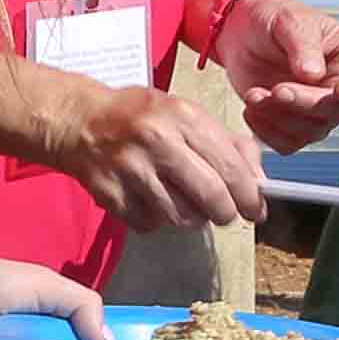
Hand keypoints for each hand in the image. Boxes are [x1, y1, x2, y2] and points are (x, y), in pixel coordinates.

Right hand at [46, 82, 265, 231]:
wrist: (79, 121)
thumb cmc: (142, 117)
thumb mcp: (187, 115)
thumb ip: (227, 144)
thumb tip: (259, 182)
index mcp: (182, 116)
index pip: (230, 167)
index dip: (249, 195)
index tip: (256, 209)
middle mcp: (157, 141)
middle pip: (210, 198)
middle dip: (225, 213)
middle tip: (224, 213)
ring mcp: (130, 170)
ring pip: (181, 218)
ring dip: (191, 218)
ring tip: (183, 201)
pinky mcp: (110, 195)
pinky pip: (150, 225)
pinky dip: (158, 220)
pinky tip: (152, 201)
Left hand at [210, 0, 338, 153]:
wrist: (243, 29)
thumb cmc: (276, 16)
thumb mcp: (291, 21)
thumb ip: (304, 46)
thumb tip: (313, 75)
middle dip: (306, 103)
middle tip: (278, 89)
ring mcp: (319, 110)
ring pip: (312, 131)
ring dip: (281, 117)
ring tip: (255, 94)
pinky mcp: (293, 124)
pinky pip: (288, 142)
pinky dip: (267, 131)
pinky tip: (252, 107)